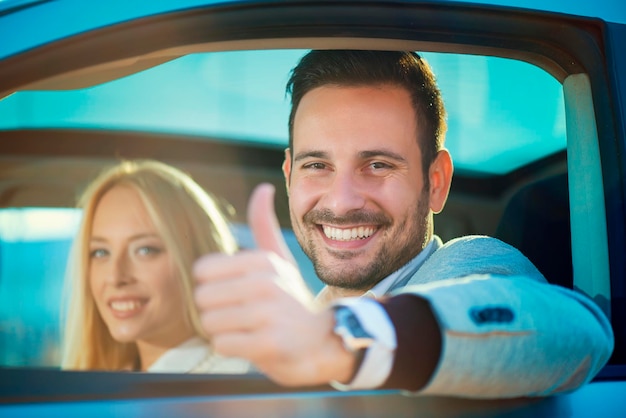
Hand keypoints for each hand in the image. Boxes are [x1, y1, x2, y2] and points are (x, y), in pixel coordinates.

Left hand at [194, 183, 354, 385]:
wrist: (322, 343)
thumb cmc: (291, 301)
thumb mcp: (279, 260)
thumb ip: (264, 225)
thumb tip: (263, 187)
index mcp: (262, 260)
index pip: (202, 270)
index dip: (214, 285)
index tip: (237, 293)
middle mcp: (265, 283)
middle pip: (202, 297)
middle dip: (216, 310)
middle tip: (242, 315)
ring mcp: (267, 314)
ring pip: (209, 322)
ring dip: (224, 330)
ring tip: (248, 329)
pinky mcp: (267, 344)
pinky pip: (222, 344)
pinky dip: (232, 348)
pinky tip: (253, 344)